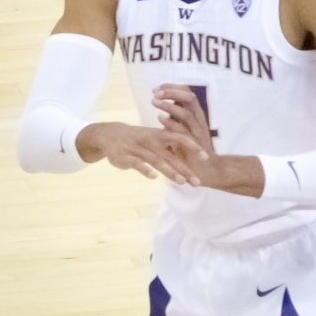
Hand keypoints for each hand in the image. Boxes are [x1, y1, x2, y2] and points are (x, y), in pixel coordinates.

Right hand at [76, 120, 207, 183]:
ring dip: (170, 170)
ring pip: (156, 160)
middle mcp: (151, 141)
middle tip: (197, 182)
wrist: (109, 134)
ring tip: (182, 182)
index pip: (180, 138)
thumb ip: (171, 143)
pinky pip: (136, 163)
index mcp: (160, 135)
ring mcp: (138, 149)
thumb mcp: (155, 136)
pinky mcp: (125, 156)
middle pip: (171, 155)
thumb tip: (192, 152)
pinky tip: (154, 177)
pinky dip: (145, 169)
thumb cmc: (138, 138)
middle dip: (185, 168)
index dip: (194, 147)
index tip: (206, 158)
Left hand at [151, 84, 264, 196]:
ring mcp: (197, 131)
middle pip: (188, 97)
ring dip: (169, 105)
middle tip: (154, 93)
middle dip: (171, 92)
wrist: (208, 169)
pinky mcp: (194, 144)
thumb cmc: (192, 149)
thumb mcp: (184, 127)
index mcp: (196, 113)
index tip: (156, 88)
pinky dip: (171, 122)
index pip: (187, 92)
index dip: (172, 87)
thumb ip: (176, 116)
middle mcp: (199, 119)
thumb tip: (163, 102)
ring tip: (154, 102)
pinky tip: (160, 118)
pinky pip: (183, 130)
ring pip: (185, 112)